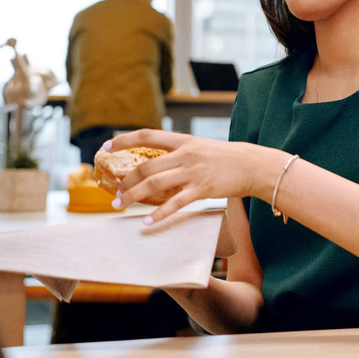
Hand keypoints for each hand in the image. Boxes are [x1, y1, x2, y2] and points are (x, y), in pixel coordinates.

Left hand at [104, 129, 282, 223]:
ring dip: (133, 196)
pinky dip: (158, 214)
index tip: (106, 147)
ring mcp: (192, 172)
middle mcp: (184, 155)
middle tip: (114, 193)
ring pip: (154, 185)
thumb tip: (157, 163)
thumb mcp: (200, 148)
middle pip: (145, 167)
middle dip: (125, 181)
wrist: (252, 164)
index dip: (124, 140)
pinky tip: (146, 222)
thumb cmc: (226, 158)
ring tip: (120, 205)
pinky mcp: (202, 189)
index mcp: (183, 141)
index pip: (147, 136)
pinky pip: (174, 203)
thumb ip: (179, 153)